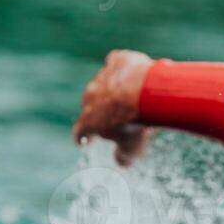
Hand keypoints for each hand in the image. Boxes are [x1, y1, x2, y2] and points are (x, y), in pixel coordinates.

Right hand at [72, 49, 155, 166]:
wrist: (143, 91)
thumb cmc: (135, 124)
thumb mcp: (131, 148)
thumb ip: (124, 156)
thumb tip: (122, 162)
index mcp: (89, 120)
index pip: (80, 132)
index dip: (83, 136)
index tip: (84, 140)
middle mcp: (90, 97)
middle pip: (92, 104)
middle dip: (101, 110)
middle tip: (115, 115)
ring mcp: (102, 77)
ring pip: (105, 83)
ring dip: (114, 88)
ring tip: (131, 94)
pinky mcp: (116, 61)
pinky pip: (116, 62)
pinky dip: (122, 67)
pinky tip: (133, 70)